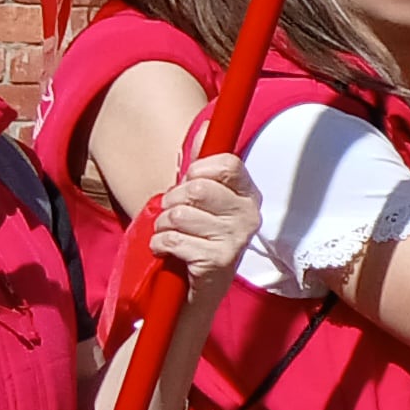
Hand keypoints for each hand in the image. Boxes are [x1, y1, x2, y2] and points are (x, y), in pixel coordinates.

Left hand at [147, 155, 254, 295]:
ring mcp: (236, 239)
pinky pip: (173, 239)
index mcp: (248, 194)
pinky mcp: (218, 261)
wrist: (201, 285)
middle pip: (198, 189)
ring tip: (171, 233)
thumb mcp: (202, 195)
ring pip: (180, 215)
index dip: (200, 169)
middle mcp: (249, 215)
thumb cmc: (199, 233)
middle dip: (173, 200)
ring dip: (163, 225)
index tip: (190, 179)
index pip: (228, 164)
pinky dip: (160, 244)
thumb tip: (207, 124)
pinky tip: (169, 250)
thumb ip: (202, 161)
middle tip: (175, 213)